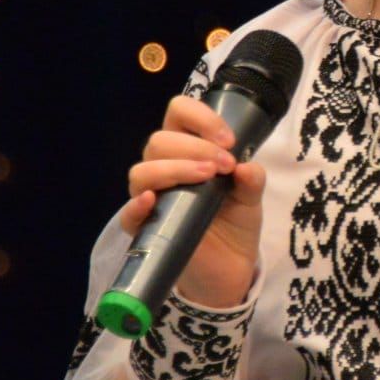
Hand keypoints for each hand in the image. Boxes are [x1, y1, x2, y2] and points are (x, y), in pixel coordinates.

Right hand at [121, 94, 266, 306]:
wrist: (230, 266)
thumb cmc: (234, 221)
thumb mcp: (251, 197)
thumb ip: (251, 179)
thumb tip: (245, 167)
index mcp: (188, 148)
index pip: (179, 112)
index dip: (200, 118)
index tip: (228, 141)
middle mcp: (164, 166)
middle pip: (159, 141)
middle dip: (195, 147)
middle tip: (225, 166)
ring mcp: (152, 197)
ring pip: (142, 171)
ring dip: (174, 169)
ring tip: (207, 177)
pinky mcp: (145, 229)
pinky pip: (128, 214)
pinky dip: (137, 204)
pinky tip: (153, 200)